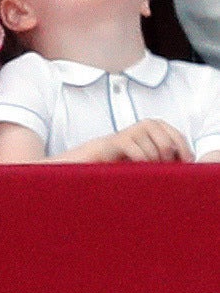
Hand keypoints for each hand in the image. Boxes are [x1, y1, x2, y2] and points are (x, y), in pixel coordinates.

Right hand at [67, 119, 193, 161]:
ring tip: (143, 168)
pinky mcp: (121, 139)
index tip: (183, 165)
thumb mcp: (155, 151)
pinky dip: (141, 165)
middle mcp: (148, 123)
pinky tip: (135, 166)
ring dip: (151, 165)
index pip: (179, 138)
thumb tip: (191, 160)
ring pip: (154, 153)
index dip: (184, 153)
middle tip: (157, 168)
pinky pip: (141, 156)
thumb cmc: (130, 155)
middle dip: (165, 161)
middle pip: (168, 145)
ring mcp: (134, 130)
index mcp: (158, 124)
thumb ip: (171, 151)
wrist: (101, 155)